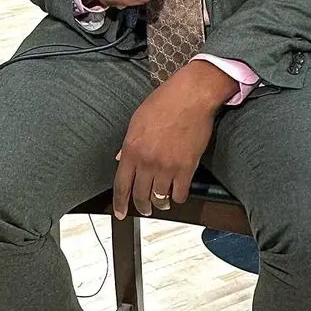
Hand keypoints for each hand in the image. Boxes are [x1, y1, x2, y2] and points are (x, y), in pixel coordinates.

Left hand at [113, 60, 239, 218]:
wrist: (190, 97)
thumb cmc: (163, 103)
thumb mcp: (136, 121)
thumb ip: (127, 144)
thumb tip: (120, 159)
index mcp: (131, 150)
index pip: (121, 185)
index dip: (120, 203)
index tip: (119, 213)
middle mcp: (147, 162)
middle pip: (140, 195)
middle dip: (142, 207)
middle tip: (144, 210)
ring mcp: (167, 166)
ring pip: (160, 198)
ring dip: (160, 204)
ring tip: (162, 204)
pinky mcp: (187, 167)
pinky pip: (180, 193)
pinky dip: (178, 197)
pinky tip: (177, 195)